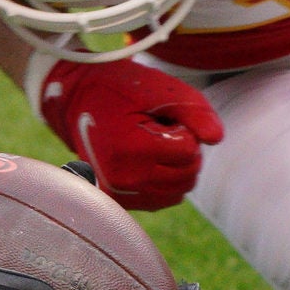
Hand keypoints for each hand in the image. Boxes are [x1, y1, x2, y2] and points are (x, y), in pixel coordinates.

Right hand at [34, 58, 223, 211]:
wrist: (73, 99)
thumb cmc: (118, 89)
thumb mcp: (159, 89)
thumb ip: (195, 111)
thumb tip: (216, 139)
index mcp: (131, 149)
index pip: (190, 150)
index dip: (183, 128)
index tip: (158, 117)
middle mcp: (123, 178)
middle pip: (188, 174)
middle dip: (183, 149)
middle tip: (156, 129)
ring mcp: (119, 193)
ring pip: (179, 190)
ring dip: (176, 166)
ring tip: (149, 143)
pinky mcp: (119, 200)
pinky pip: (163, 199)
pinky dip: (166, 181)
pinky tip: (146, 160)